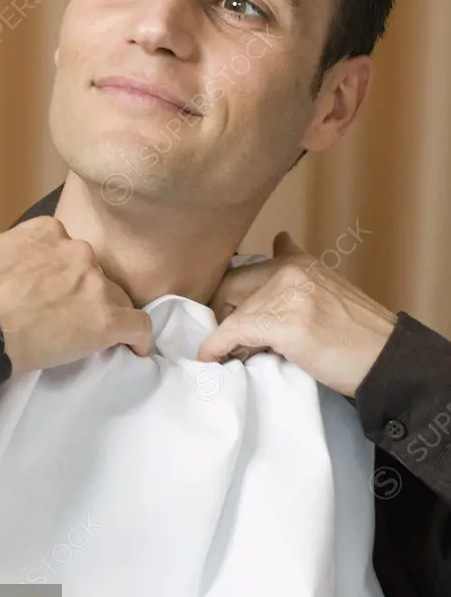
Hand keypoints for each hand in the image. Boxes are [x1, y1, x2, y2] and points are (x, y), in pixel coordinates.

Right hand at [0, 216, 152, 373]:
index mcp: (43, 234)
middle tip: (65, 318)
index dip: (56, 271)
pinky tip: (135, 350)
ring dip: (107, 314)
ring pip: (114, 297)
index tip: (47, 290)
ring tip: (94, 338)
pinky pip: (138, 326)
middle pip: (90, 272)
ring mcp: (94, 285)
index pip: (62, 248)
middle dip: (82, 292)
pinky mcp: (107, 320)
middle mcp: (75, 251)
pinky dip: (138, 338)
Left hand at [196, 231, 397, 397]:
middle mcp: (289, 270)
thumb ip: (297, 267)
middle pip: (229, 286)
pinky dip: (216, 347)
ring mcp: (287, 295)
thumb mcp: (326, 286)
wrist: (386, 359)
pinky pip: (233, 332)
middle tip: (226, 340)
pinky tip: (211, 358)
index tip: (225, 319)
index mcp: (297, 260)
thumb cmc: (355, 333)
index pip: (242, 271)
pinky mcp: (285, 323)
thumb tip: (279, 238)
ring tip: (236, 355)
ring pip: (231, 313)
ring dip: (225, 337)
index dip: (227, 298)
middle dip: (219, 314)